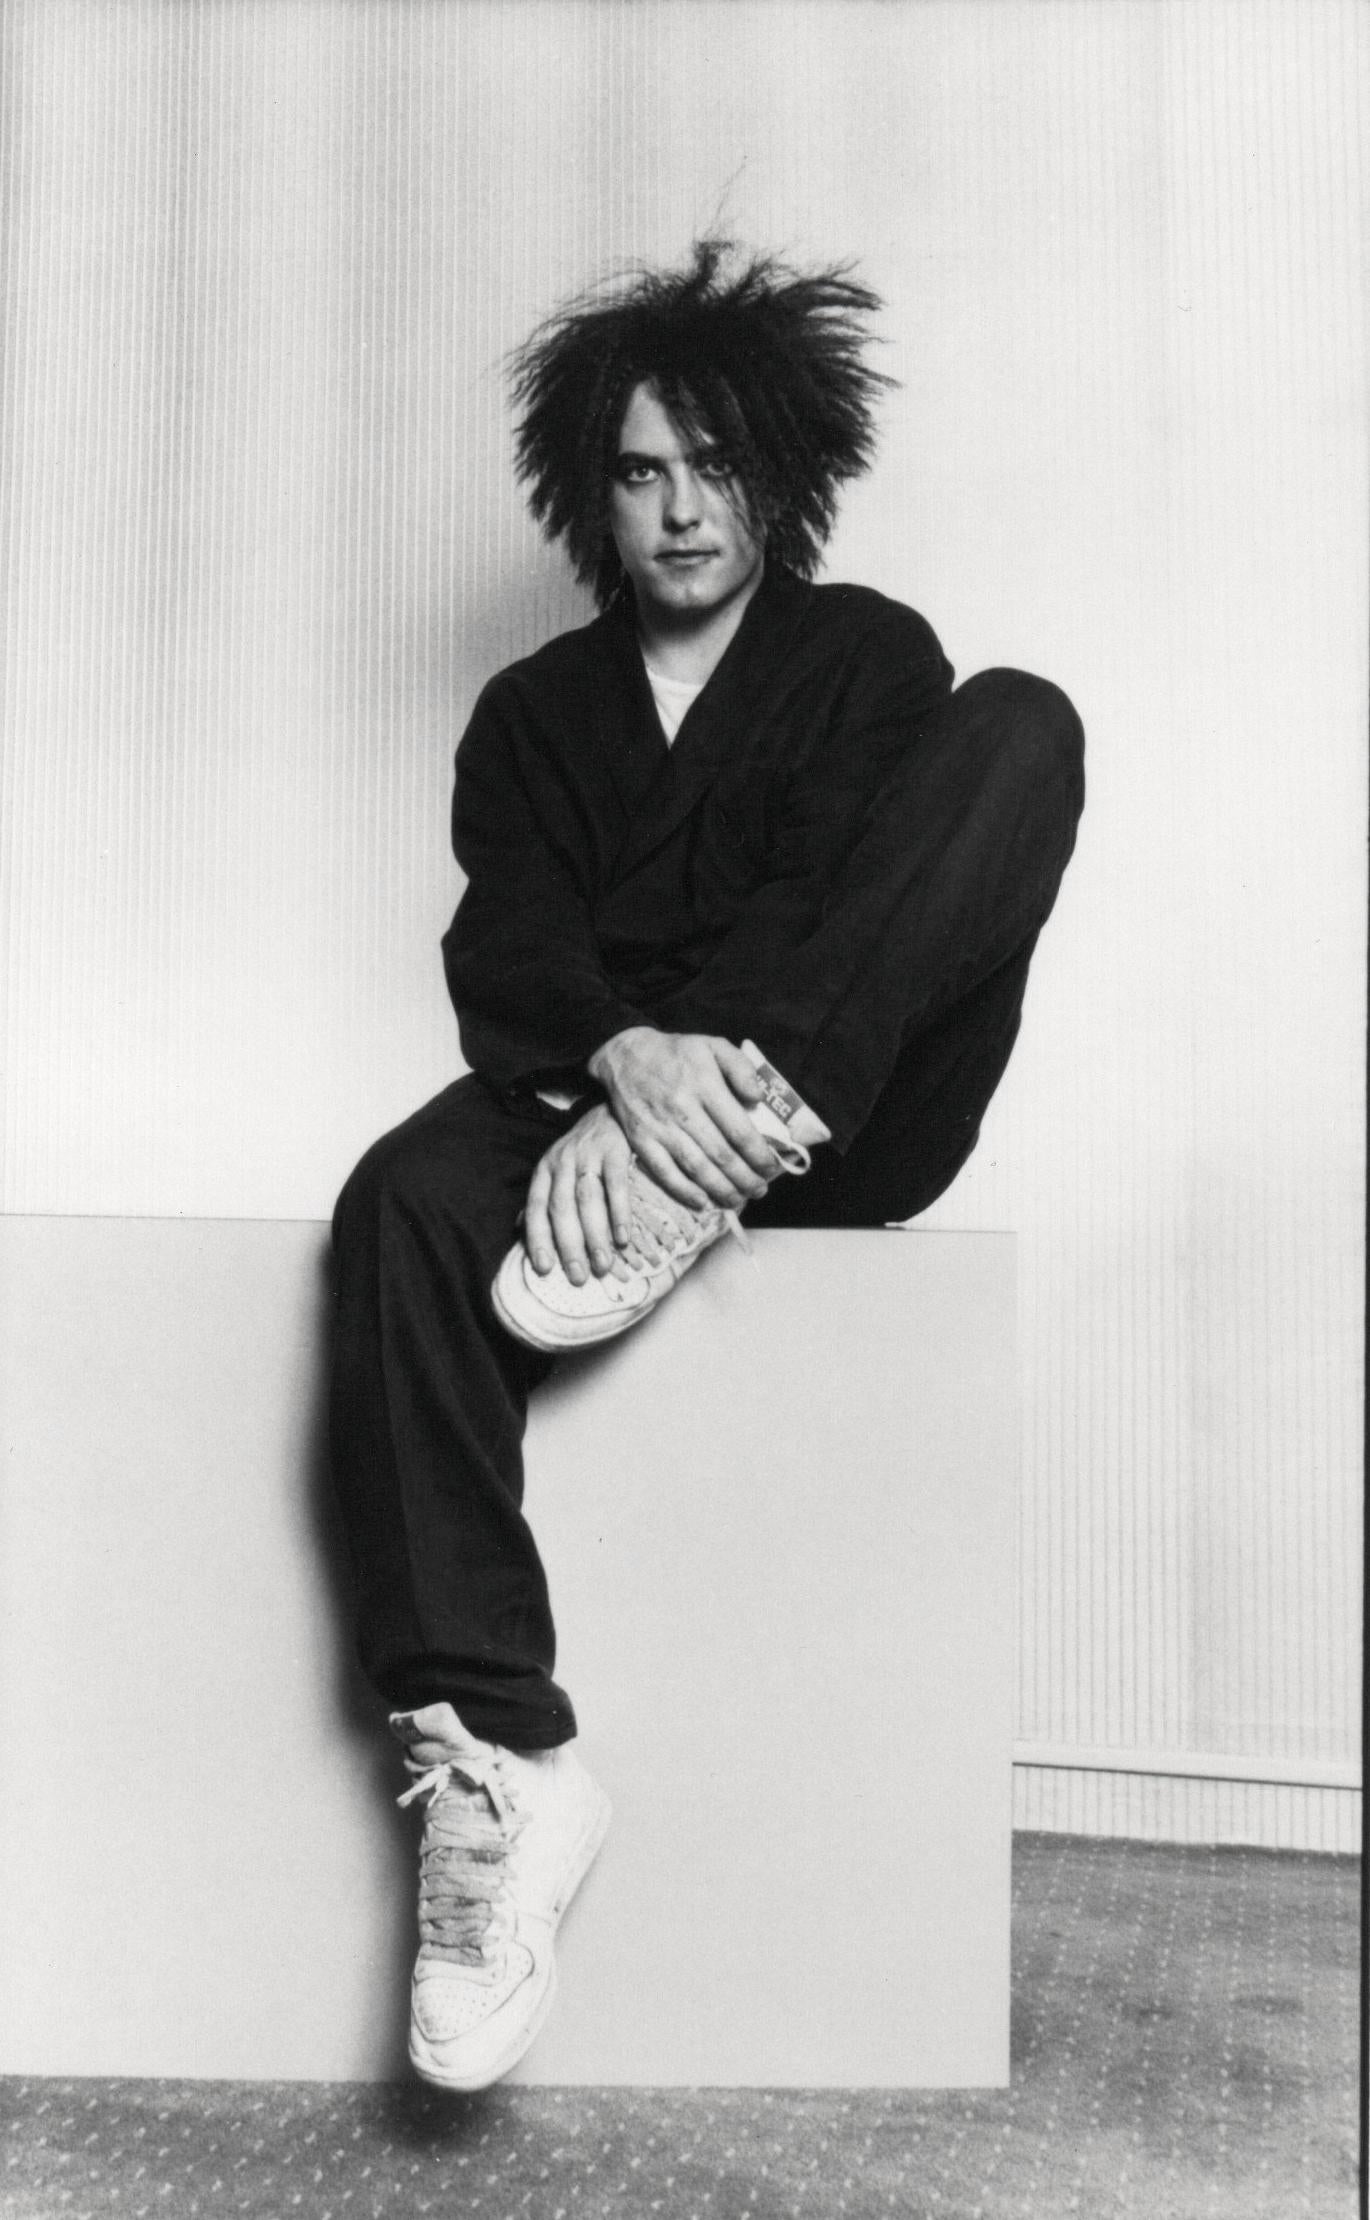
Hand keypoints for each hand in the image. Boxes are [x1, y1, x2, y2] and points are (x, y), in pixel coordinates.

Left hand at [523, 1102, 637, 1284]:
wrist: (610, 1111)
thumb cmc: (582, 1150)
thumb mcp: (555, 1169)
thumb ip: (541, 1199)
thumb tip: (519, 1231)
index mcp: (544, 1171)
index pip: (536, 1208)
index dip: (538, 1239)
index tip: (544, 1269)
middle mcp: (562, 1163)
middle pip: (561, 1209)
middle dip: (569, 1246)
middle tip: (578, 1277)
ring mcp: (588, 1155)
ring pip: (587, 1200)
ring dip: (595, 1236)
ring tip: (602, 1265)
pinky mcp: (615, 1150)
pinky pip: (616, 1185)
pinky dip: (619, 1213)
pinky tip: (623, 1238)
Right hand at [585, 1026, 775, 1211]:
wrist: (627, 1056)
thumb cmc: (677, 1053)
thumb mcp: (714, 1045)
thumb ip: (741, 1067)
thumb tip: (758, 1098)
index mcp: (705, 1085)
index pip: (739, 1130)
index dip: (759, 1155)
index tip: (772, 1168)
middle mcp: (683, 1108)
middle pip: (721, 1155)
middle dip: (745, 1179)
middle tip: (760, 1190)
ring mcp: (660, 1127)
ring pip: (696, 1168)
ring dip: (721, 1190)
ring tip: (739, 1200)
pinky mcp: (641, 1140)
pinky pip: (664, 1172)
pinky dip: (684, 1191)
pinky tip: (703, 1202)